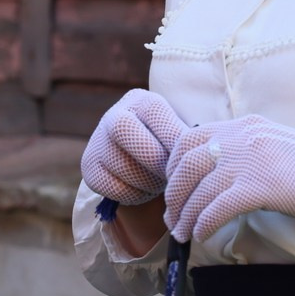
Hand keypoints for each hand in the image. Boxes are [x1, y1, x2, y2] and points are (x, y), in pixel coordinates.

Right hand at [82, 89, 188, 204]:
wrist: (140, 162)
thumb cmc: (168, 146)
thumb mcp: (178, 133)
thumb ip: (188, 138)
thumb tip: (205, 151)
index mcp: (141, 101)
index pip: (153, 112)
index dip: (173, 137)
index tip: (188, 157)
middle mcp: (114, 115)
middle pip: (124, 131)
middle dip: (154, 159)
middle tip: (172, 174)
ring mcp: (97, 141)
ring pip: (121, 164)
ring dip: (148, 181)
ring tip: (162, 182)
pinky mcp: (89, 167)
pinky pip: (113, 186)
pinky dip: (134, 194)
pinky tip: (144, 189)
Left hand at [162, 115, 294, 243]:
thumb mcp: (273, 147)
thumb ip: (244, 151)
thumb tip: (212, 175)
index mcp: (246, 125)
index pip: (190, 138)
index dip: (174, 166)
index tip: (174, 188)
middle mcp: (244, 136)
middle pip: (187, 163)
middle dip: (174, 194)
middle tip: (172, 217)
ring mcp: (252, 159)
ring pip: (199, 189)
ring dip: (185, 215)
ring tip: (182, 233)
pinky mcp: (261, 186)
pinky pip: (217, 207)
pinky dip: (203, 223)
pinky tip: (200, 235)